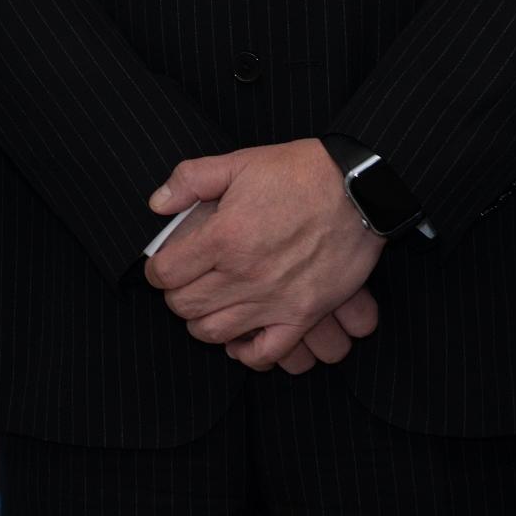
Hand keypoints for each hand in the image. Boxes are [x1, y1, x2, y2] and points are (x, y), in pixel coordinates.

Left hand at [142, 140, 383, 367]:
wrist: (359, 190)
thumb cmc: (299, 173)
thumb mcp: (238, 162)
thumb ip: (190, 180)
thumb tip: (157, 204)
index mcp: (224, 238)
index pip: (166, 273)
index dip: (156, 271)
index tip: (161, 267)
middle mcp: (245, 275)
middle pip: (185, 306)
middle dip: (174, 296)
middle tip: (182, 284)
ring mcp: (275, 300)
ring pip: (216, 332)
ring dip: (201, 323)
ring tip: (206, 306)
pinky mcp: (304, 315)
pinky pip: (265, 353)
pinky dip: (246, 352)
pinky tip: (238, 339)